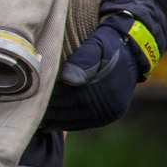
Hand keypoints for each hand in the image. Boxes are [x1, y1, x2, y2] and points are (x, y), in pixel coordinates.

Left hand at [45, 16, 145, 130]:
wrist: (132, 48)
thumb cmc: (108, 43)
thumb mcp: (96, 45)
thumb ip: (83, 60)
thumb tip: (68, 79)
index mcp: (106, 89)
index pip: (73, 100)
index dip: (53, 102)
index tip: (36, 100)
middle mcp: (112, 105)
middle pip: (75, 114)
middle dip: (54, 114)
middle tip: (34, 112)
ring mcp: (113, 111)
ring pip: (81, 122)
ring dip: (61, 122)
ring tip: (43, 121)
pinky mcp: (113, 112)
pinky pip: (90, 122)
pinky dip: (73, 123)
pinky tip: (59, 122)